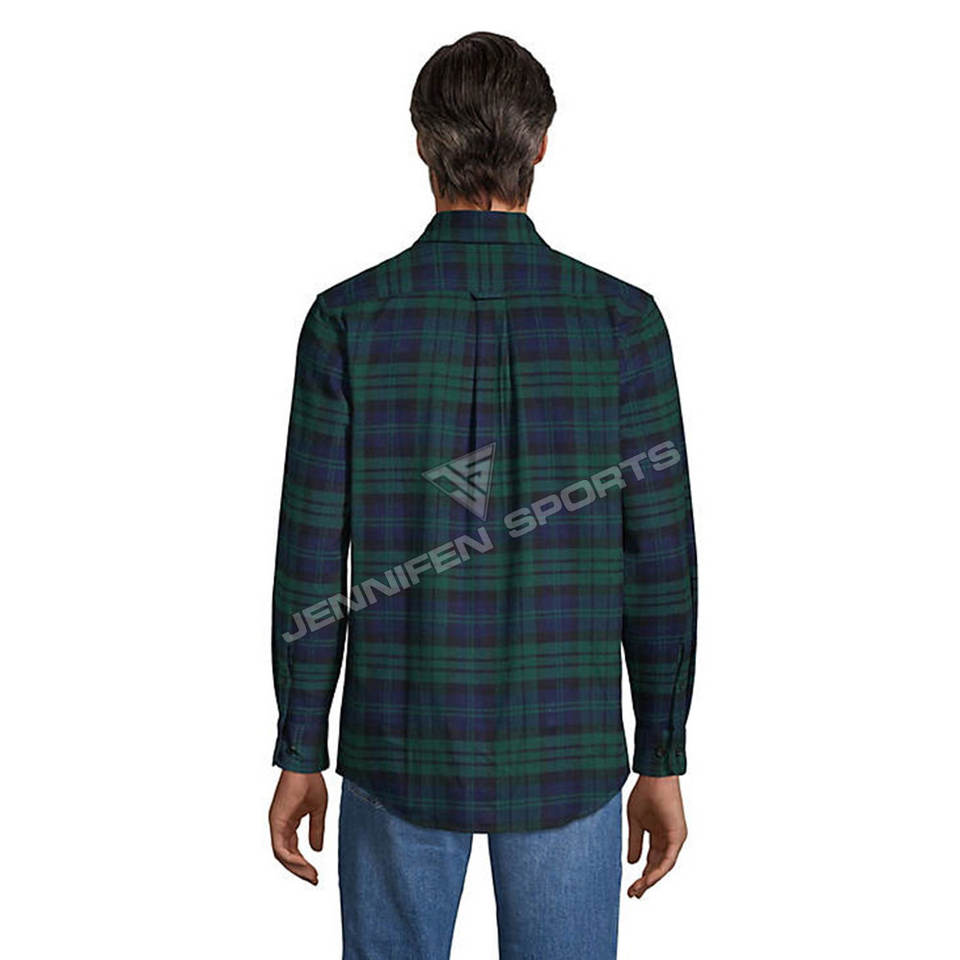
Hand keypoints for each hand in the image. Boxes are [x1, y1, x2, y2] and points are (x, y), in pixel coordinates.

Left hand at [268, 770, 327, 884]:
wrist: (306, 765)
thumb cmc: (311, 782)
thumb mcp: (317, 810)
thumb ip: (316, 830)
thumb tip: (317, 850)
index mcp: (288, 822)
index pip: (291, 850)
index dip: (302, 864)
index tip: (315, 874)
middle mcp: (279, 825)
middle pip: (285, 856)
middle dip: (299, 870)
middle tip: (313, 880)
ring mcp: (276, 823)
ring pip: (282, 855)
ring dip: (296, 868)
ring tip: (311, 876)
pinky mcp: (277, 821)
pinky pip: (280, 847)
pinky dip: (291, 858)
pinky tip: (303, 864)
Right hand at [626, 775, 686, 898]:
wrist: (654, 776)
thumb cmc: (645, 793)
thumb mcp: (636, 821)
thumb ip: (635, 842)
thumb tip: (632, 863)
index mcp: (659, 835)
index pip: (652, 861)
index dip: (641, 875)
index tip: (630, 888)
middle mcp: (669, 839)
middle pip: (657, 866)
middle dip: (645, 882)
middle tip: (633, 894)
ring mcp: (674, 838)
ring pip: (664, 866)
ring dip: (651, 879)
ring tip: (638, 890)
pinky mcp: (677, 835)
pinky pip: (668, 858)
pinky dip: (659, 870)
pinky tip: (648, 879)